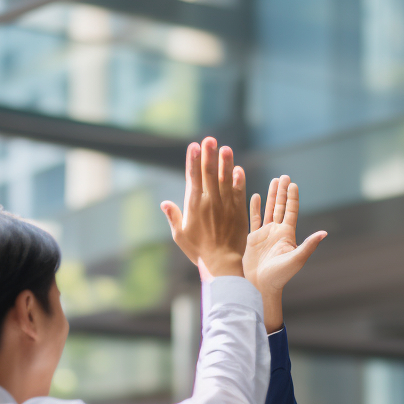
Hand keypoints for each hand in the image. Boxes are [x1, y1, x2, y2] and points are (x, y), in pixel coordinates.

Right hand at [161, 137, 246, 279]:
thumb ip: (173, 217)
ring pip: (225, 179)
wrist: (222, 263)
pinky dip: (238, 180)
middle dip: (209, 155)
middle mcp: (210, 202)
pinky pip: (238, 192)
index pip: (193, 178)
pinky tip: (238, 169)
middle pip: (209, 174)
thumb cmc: (198, 251)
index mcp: (194, 206)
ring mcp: (225, 206)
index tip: (193, 146)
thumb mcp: (180, 236)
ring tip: (226, 148)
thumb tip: (164, 203)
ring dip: (225, 163)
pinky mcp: (239, 212)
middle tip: (210, 139)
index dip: (193, 161)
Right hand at [244, 177, 325, 332]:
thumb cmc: (280, 276)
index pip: (291, 211)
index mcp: (287, 235)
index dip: (293, 198)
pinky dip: (255, 207)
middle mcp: (277, 232)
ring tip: (273, 181)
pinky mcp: (253, 239)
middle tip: (284, 176)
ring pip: (269, 210)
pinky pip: (254, 219)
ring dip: (272, 196)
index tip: (293, 184)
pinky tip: (257, 196)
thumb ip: (309, 245)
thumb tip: (324, 233)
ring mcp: (265, 235)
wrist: (260, 286)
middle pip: (281, 207)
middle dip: (282, 192)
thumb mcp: (296, 259)